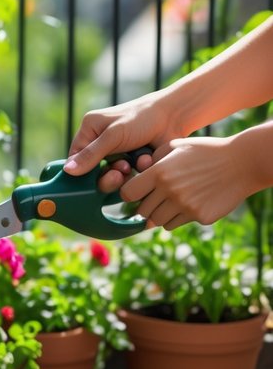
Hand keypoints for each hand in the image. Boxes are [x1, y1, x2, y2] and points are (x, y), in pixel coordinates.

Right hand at [64, 93, 178, 186]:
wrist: (173, 117)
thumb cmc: (140, 118)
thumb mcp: (113, 136)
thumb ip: (91, 155)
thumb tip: (68, 171)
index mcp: (90, 130)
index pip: (76, 158)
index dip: (82, 172)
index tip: (92, 181)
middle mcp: (101, 143)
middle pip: (94, 173)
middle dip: (108, 176)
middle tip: (120, 174)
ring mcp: (118, 154)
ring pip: (112, 178)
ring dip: (124, 174)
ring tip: (134, 164)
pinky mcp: (133, 163)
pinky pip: (130, 176)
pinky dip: (139, 169)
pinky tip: (147, 159)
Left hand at [118, 137, 245, 228]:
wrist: (240, 163)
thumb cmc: (205, 151)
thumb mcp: (177, 145)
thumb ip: (154, 158)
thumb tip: (138, 173)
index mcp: (160, 172)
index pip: (128, 193)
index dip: (129, 194)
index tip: (135, 193)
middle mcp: (169, 191)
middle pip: (142, 211)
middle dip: (145, 206)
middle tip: (155, 199)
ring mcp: (185, 206)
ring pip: (159, 221)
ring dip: (161, 214)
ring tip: (172, 202)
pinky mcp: (199, 217)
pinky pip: (177, 224)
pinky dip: (178, 218)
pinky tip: (189, 203)